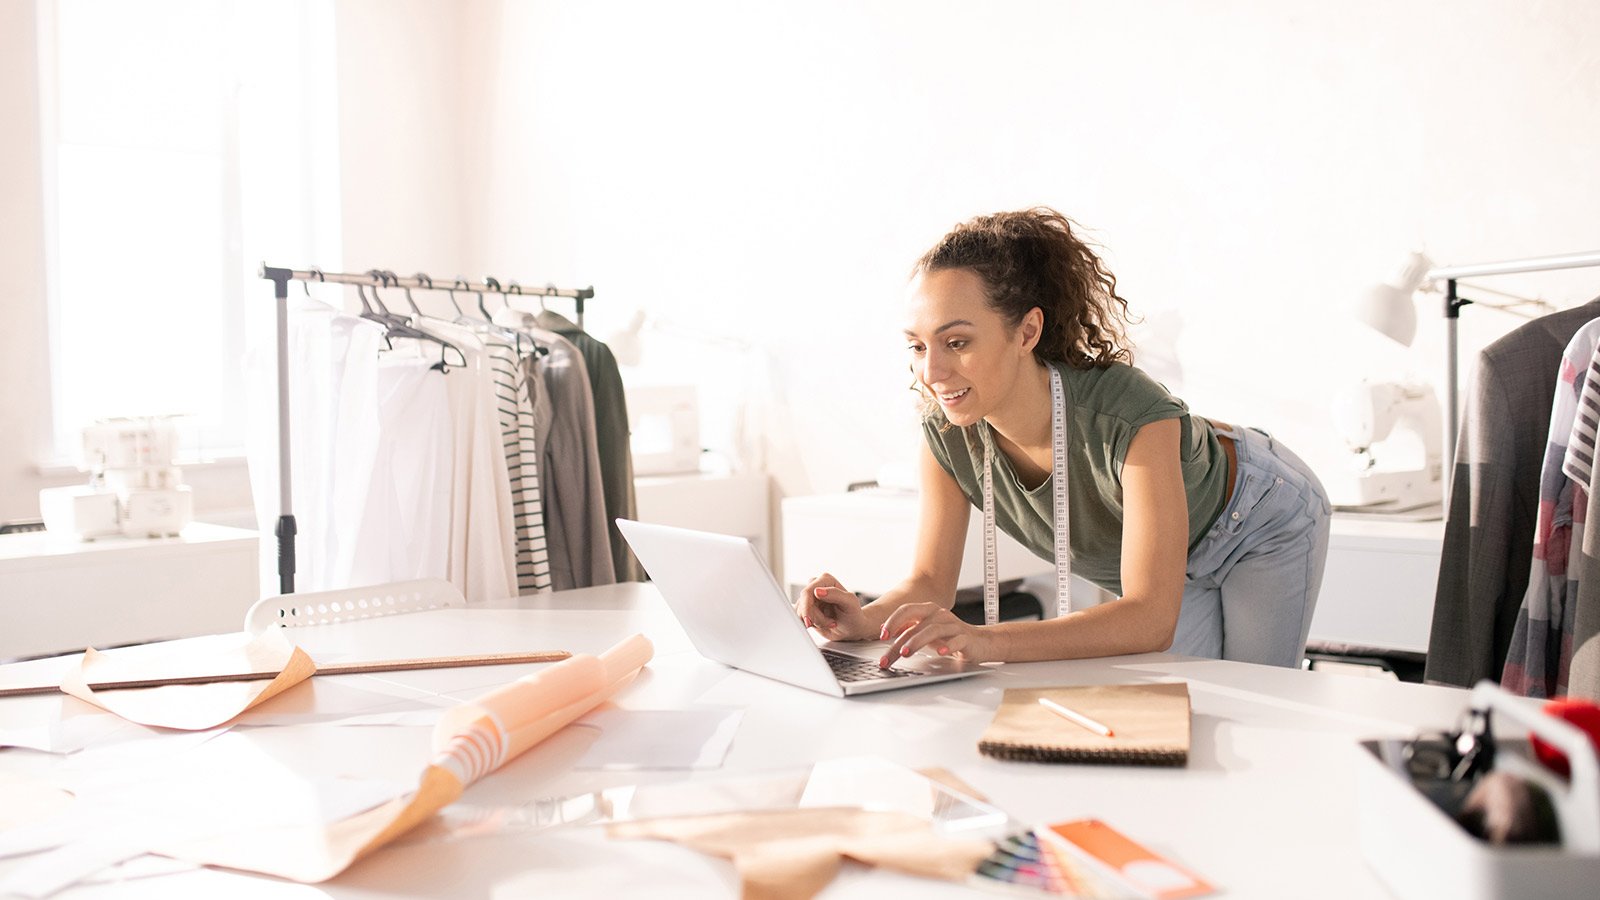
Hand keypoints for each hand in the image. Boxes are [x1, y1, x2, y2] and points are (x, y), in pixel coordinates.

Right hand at [794, 572, 872, 640]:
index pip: (807, 592)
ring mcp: (810, 599)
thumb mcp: (850, 603)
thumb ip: (835, 594)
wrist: (852, 628)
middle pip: (802, 604)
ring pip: (800, 612)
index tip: (811, 621)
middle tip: (830, 623)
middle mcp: (816, 587)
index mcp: (826, 580)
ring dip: (814, 622)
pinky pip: (800, 618)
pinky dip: (811, 625)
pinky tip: (824, 624)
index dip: (807, 608)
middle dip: (814, 618)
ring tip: (830, 623)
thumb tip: (817, 591)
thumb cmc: (853, 614)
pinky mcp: (807, 610)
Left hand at [879, 603, 999, 666]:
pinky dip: (948, 646)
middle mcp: (940, 615)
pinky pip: (957, 640)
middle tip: (887, 657)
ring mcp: (954, 625)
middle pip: (916, 624)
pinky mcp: (966, 638)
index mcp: (928, 610)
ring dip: (917, 642)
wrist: (981, 642)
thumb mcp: (925, 631)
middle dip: (899, 642)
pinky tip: (940, 652)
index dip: (893, 621)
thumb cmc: (950, 636)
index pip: (907, 610)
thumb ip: (907, 629)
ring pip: (933, 630)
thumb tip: (882, 629)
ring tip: (906, 652)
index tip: (882, 636)